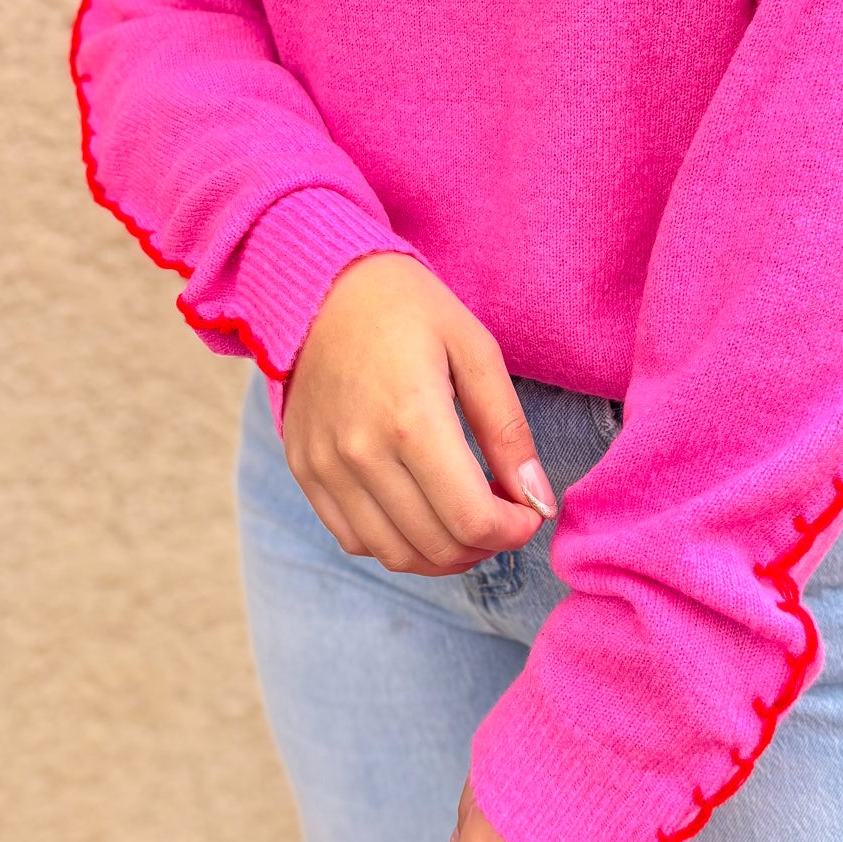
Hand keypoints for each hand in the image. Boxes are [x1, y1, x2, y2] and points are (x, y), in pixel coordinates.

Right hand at [283, 252, 556, 575]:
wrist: (320, 286)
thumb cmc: (408, 309)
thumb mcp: (475, 351)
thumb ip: (509, 432)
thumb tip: (538, 501)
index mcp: (411, 419)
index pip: (471, 519)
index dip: (513, 531)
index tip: (529, 513)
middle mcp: (360, 453)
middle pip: (437, 546)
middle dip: (486, 545)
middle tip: (504, 515)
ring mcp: (326, 467)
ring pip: (396, 555)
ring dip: (444, 554)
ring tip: (467, 520)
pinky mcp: (304, 471)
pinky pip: (355, 539)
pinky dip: (397, 543)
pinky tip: (421, 511)